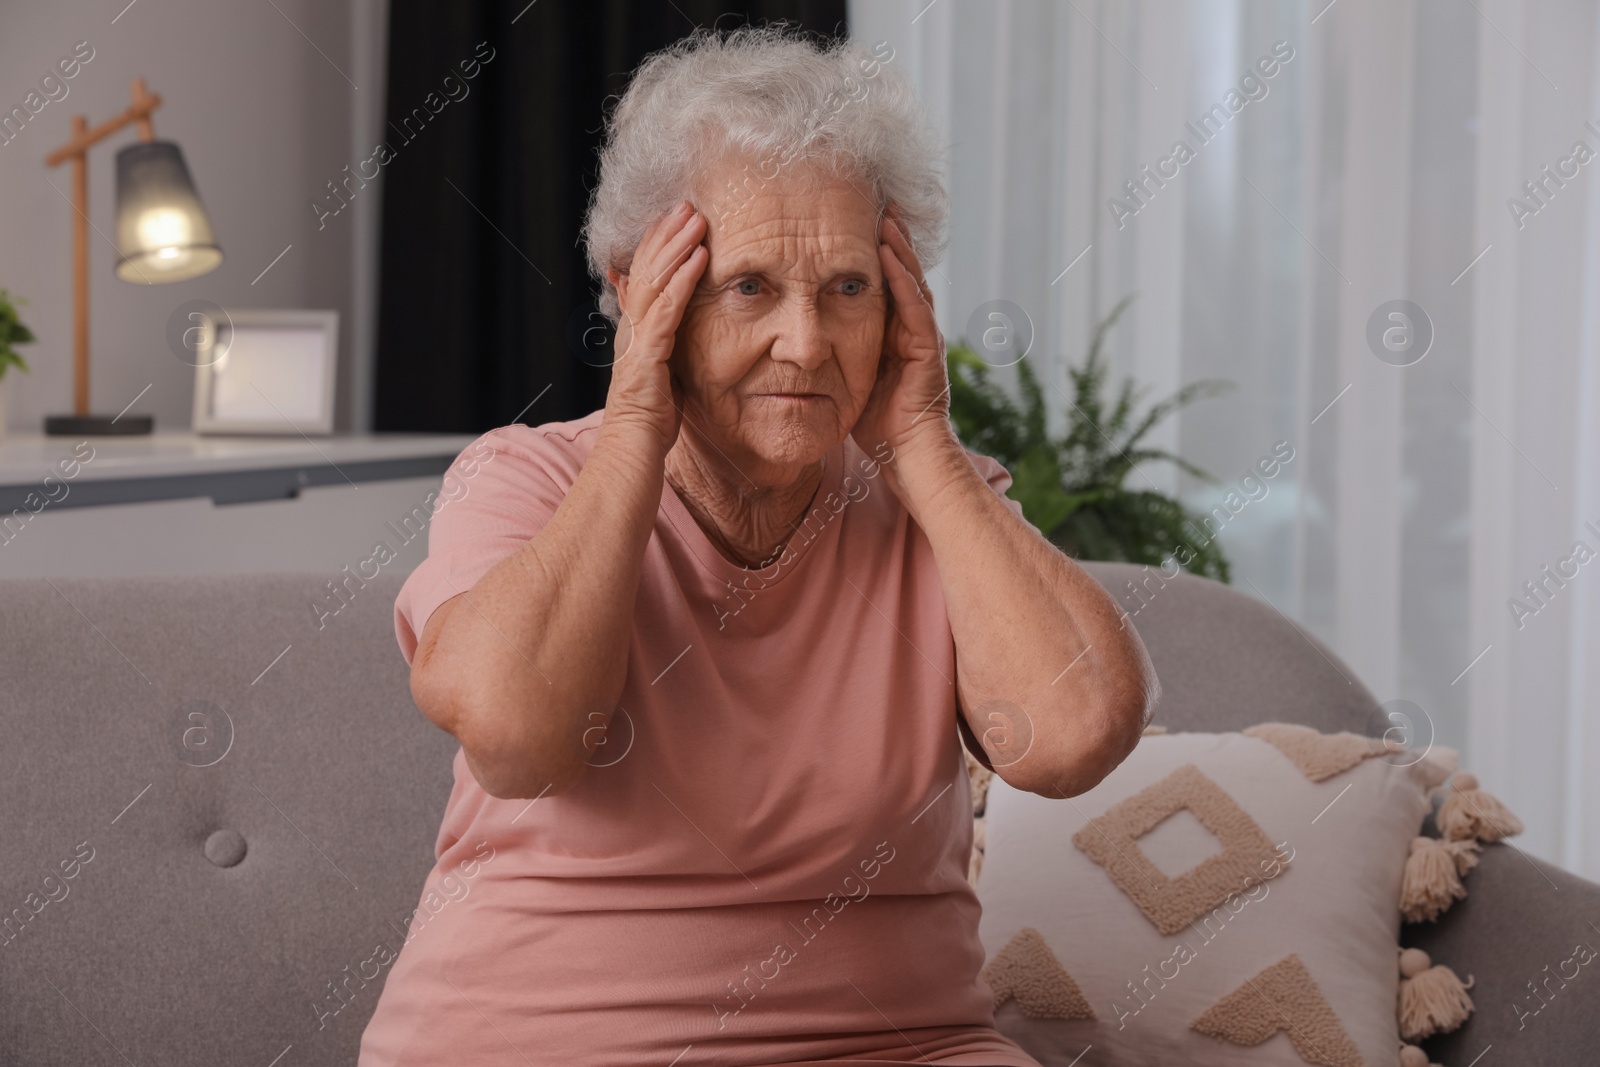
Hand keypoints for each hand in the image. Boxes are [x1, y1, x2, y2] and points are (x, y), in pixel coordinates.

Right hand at [605, 200, 707, 454]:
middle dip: (667, 235)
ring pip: (655, 282)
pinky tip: (700, 259)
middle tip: (688, 204)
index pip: (645, 277)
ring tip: (697, 219)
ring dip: (677, 247)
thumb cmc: (650, 423)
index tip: (678, 220)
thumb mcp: (661, 376)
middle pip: (646, 270)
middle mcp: (632, 330)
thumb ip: (665, 348)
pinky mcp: (647, 356)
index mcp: (636, 332)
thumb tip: (675, 329)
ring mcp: (637, 341)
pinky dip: (683, 282)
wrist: (632, 453)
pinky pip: (666, 311)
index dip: (660, 246)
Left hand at [851, 207, 957, 462]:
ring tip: (885, 216)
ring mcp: (923, 337)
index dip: (878, 254)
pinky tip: (888, 255)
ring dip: (898, 248)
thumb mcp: (851, 380)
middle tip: (880, 203)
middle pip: (903, 274)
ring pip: (911, 282)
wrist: (907, 455)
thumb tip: (806, 338)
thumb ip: (840, 354)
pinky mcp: (926, 349)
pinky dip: (902, 278)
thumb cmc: (878, 426)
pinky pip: (914, 306)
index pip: (887, 284)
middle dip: (892, 239)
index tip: (861, 222)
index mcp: (896, 334)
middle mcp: (913, 330)